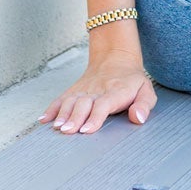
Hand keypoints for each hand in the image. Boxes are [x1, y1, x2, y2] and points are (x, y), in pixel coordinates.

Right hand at [41, 43, 155, 135]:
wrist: (115, 58)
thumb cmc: (131, 80)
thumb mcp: (146, 90)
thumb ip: (144, 105)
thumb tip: (138, 118)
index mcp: (115, 92)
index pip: (103, 105)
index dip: (94, 117)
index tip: (86, 130)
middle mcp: (97, 90)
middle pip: (83, 104)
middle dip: (74, 118)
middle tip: (67, 131)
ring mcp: (83, 89)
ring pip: (70, 101)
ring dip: (62, 114)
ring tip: (56, 127)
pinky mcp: (74, 90)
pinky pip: (61, 98)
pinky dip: (51, 109)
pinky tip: (44, 119)